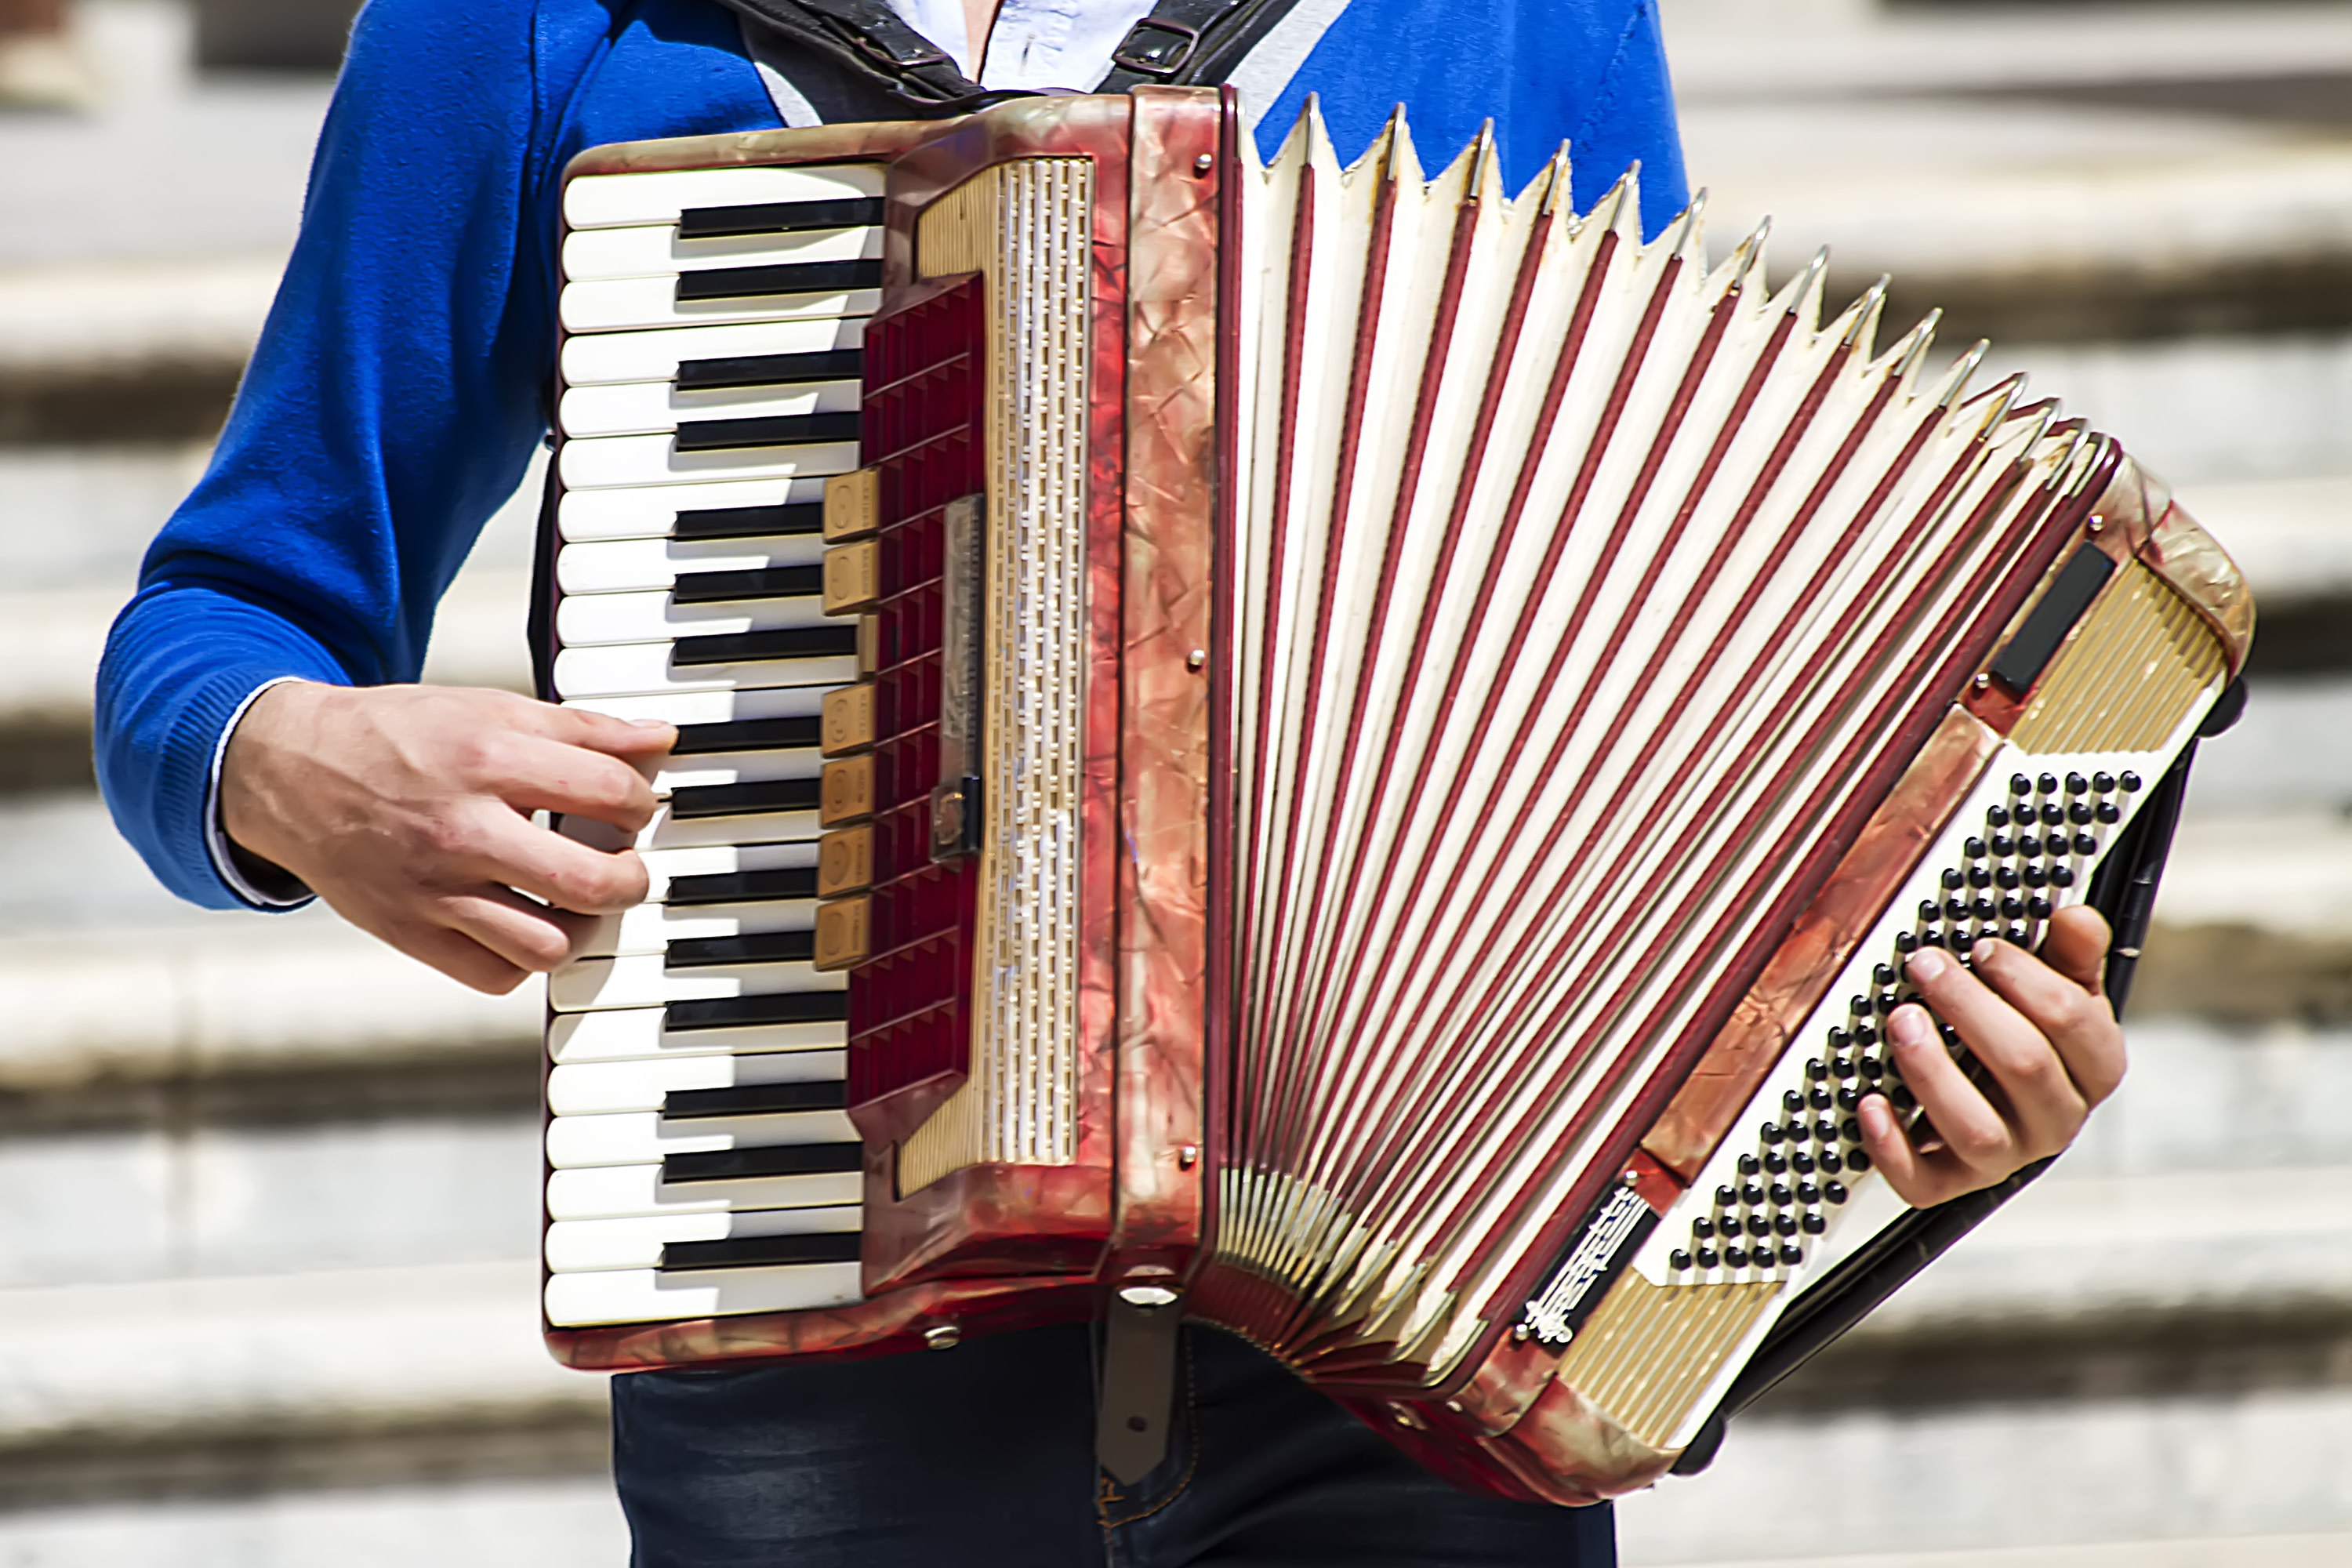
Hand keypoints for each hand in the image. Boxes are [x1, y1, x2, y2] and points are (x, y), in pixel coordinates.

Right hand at [221, 681, 675, 993]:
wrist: (291, 772)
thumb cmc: (402, 737)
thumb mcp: (490, 709)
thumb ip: (582, 730)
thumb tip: (660, 739)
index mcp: (486, 759)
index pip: (608, 792)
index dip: (640, 800)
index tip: (633, 804)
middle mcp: (461, 830)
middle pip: (591, 883)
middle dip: (632, 877)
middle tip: (627, 865)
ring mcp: (433, 890)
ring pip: (549, 945)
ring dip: (584, 927)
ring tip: (579, 899)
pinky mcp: (409, 933)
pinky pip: (498, 975)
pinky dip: (526, 958)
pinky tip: (530, 922)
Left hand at [1860, 905, 2125, 1206]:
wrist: (1995, 1099)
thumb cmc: (2024, 1034)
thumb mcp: (2057, 989)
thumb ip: (2068, 954)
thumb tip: (2073, 916)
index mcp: (2092, 1069)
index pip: (2072, 1023)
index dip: (2026, 979)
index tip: (1982, 947)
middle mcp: (2056, 1120)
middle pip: (2024, 1065)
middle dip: (1970, 1008)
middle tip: (1926, 966)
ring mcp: (2004, 1156)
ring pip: (1978, 1128)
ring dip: (1933, 1072)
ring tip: (1900, 1022)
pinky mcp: (1950, 1183)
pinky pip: (1923, 1182)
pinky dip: (1892, 1146)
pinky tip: (1870, 1101)